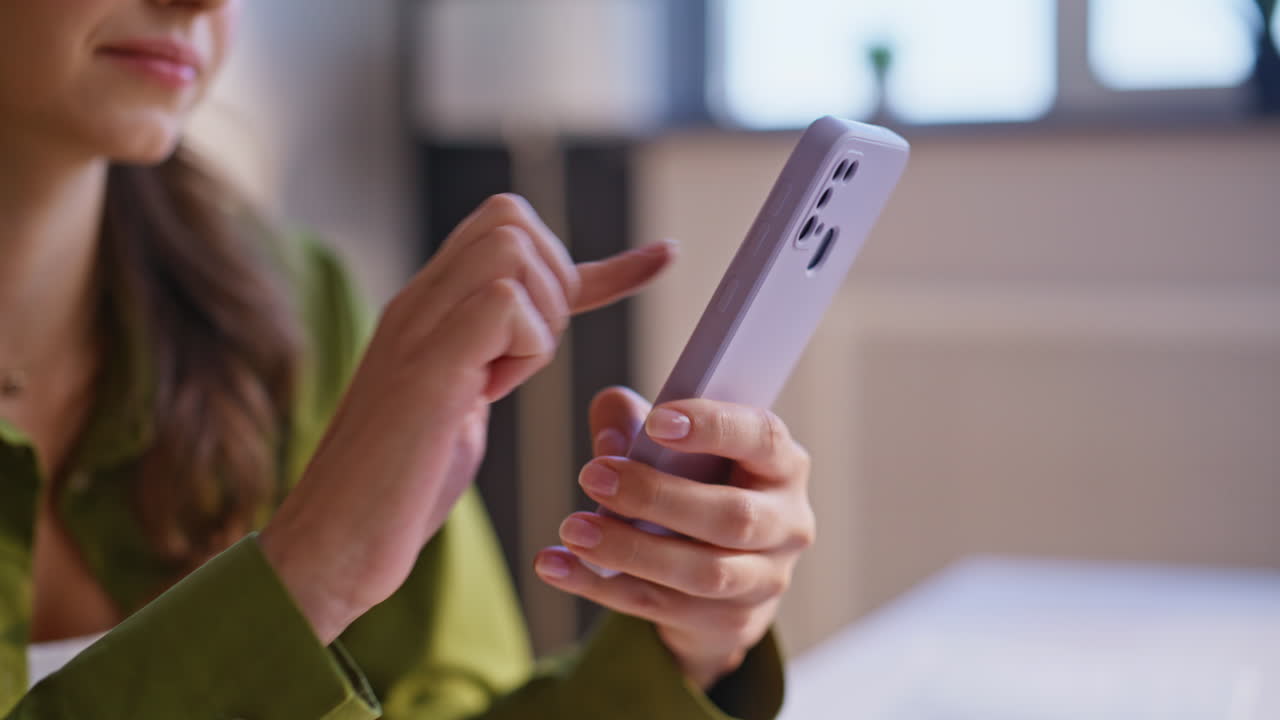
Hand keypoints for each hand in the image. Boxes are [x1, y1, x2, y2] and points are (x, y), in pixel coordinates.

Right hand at [259, 195, 675, 643]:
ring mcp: (417, 326)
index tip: (662, 260)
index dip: (592, 254)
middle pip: (512, 219)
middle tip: (524, 360)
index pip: (508, 232)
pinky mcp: (426, 364)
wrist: (330, 545)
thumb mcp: (460, 407)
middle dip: (553, 283)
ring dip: (537, 321)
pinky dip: (524, 348)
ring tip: (497, 381)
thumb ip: (486, 359)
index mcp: (427, 310)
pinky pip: (505, 303)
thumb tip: (526, 332)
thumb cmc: (396, 490)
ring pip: (513, 250)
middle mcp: (418, 302)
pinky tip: (487, 393)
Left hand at [534, 387, 815, 688]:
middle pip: (733, 517)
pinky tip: (558, 565)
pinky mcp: (730, 623)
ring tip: (573, 529)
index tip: (657, 421)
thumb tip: (611, 441)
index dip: (713, 426)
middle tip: (593, 476)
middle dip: (657, 496)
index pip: (761, 437)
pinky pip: (661, 607)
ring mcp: (765, 581)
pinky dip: (603, 586)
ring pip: (704, 573)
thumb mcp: (670, 446)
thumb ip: (634, 423)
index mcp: (781, 465)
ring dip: (630, 550)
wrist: (718, 572)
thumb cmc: (696, 485)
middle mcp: (787, 524)